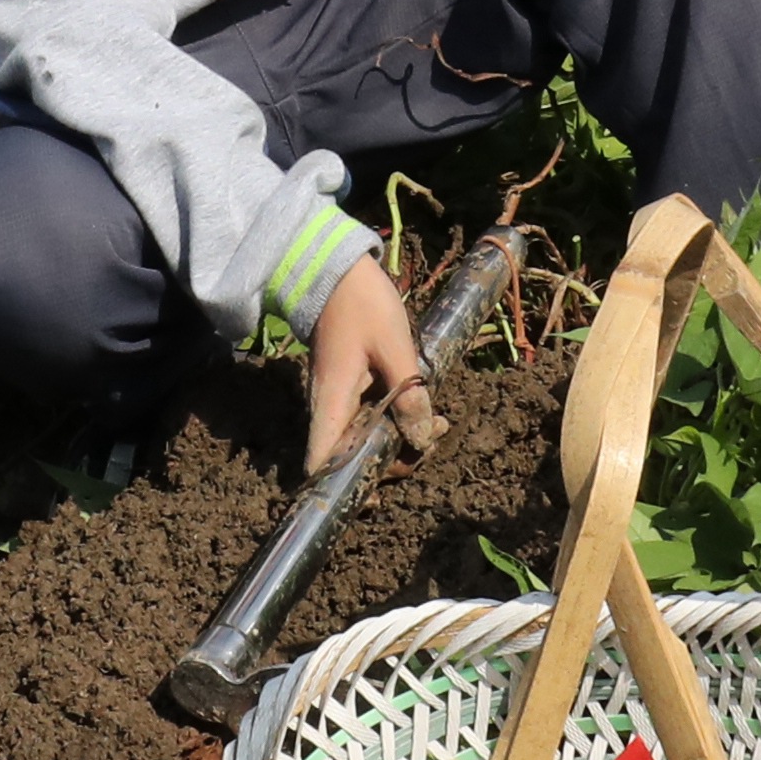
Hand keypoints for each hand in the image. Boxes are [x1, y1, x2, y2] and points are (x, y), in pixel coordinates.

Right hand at [303, 254, 440, 478]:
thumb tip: (420, 439)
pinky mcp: (351, 389)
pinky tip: (426, 409)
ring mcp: (339, 400)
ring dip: (402, 440)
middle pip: (351, 460)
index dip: (343, 488)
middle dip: (394, 461)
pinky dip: (398, 421)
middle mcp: (329, 410)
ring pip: (366, 441)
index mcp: (331, 404)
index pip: (321, 465)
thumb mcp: (395, 347)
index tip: (378, 490)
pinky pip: (372, 419)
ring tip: (439, 422)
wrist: (335, 269)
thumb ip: (409, 395)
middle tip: (434, 435)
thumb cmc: (362, 304)